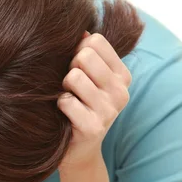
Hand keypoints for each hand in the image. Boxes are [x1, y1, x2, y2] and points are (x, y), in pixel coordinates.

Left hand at [57, 31, 131, 170]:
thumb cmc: (78, 106)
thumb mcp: (89, 78)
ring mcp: (109, 110)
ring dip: (63, 88)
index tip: (76, 69)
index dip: (77, 51)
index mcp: (123, 75)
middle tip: (69, 87)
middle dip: (69, 68)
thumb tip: (80, 31)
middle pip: (84, 56)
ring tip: (68, 100)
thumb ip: (87, 53)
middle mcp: (121, 92)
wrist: (78, 150)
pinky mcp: (93, 127)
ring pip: (74, 77)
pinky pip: (66, 101)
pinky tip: (65, 116)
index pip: (95, 41)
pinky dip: (59, 106)